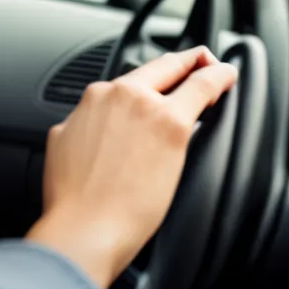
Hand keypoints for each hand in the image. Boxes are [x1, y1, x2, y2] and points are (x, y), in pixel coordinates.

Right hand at [26, 47, 237, 288]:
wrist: (84, 225)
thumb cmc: (73, 200)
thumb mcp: (61, 146)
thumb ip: (80, 126)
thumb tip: (86, 126)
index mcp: (90, 101)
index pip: (130, 77)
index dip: (153, 75)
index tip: (166, 77)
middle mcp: (115, 94)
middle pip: (157, 67)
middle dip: (180, 62)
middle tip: (199, 62)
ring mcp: (144, 107)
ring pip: (179, 73)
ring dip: (198, 71)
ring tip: (215, 71)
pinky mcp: (171, 125)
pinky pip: (202, 88)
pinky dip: (218, 78)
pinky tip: (227, 76)